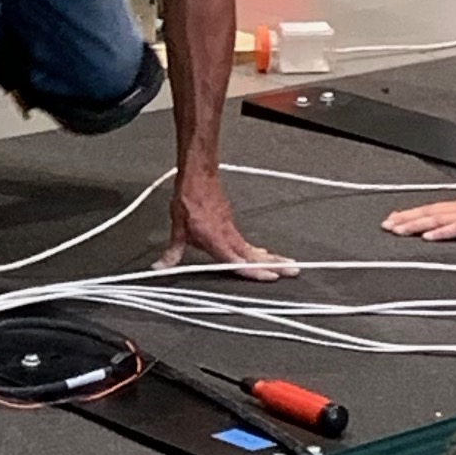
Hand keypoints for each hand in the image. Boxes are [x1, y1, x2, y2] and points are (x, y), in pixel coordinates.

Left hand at [160, 178, 295, 276]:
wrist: (198, 176)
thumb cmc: (190, 200)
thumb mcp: (178, 229)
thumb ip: (173, 252)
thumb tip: (160, 266)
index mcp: (218, 242)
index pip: (239, 263)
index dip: (255, 272)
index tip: (271, 277)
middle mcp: (229, 237)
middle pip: (255, 256)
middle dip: (276, 265)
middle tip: (295, 271)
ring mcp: (232, 231)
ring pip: (254, 249)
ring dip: (272, 258)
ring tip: (289, 265)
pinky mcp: (231, 225)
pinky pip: (247, 242)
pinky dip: (259, 250)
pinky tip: (264, 254)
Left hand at [383, 190, 455, 242]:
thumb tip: (448, 223)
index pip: (430, 209)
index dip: (410, 214)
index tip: (394, 218)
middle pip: (427, 213)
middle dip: (405, 219)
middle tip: (387, 225)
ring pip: (436, 220)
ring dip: (416, 225)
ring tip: (399, 230)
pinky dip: (442, 232)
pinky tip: (430, 236)